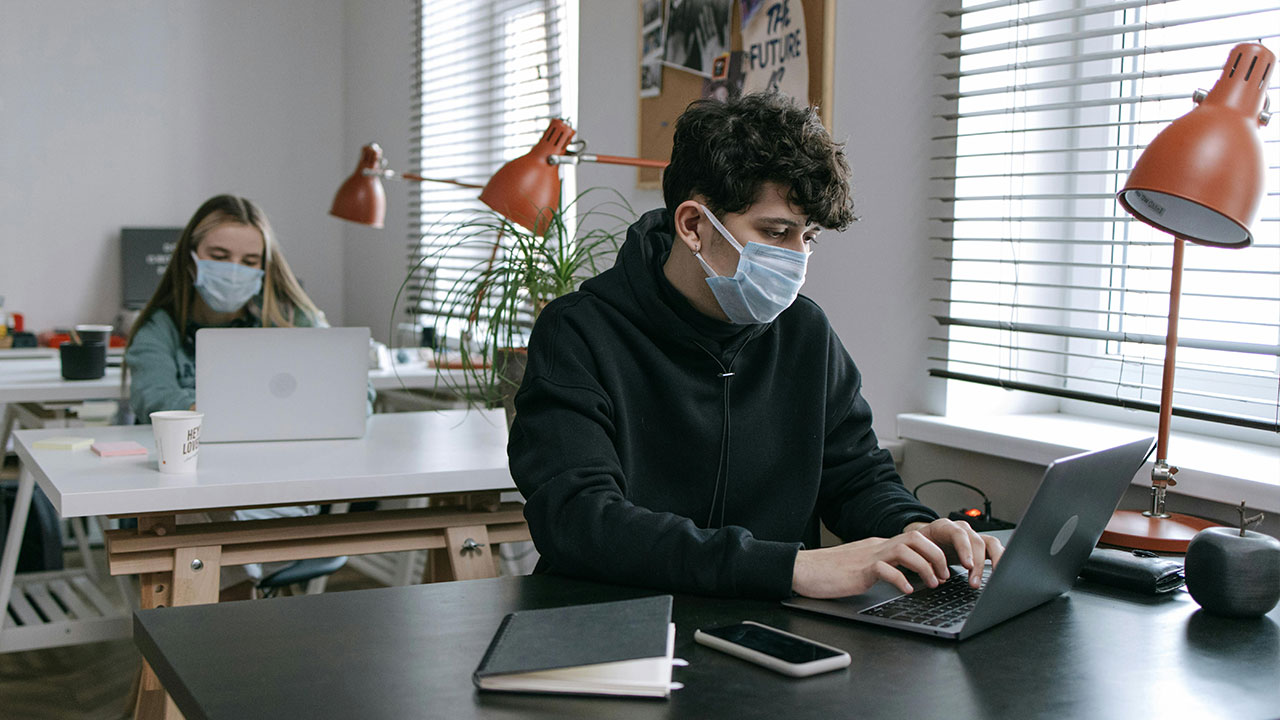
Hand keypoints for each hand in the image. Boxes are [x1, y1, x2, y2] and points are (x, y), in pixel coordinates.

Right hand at [791, 530, 951, 598]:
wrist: (803, 570)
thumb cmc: (829, 572)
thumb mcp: (862, 567)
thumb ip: (881, 567)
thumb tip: (903, 578)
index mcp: (879, 546)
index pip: (914, 540)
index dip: (934, 552)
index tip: (943, 570)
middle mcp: (877, 547)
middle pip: (916, 539)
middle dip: (936, 556)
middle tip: (944, 576)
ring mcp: (868, 556)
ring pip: (905, 550)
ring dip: (924, 567)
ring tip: (932, 584)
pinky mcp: (859, 569)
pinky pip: (885, 569)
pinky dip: (900, 580)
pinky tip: (905, 591)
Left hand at [903, 519, 1004, 587]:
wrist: (924, 541)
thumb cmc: (922, 546)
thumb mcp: (919, 552)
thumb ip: (927, 563)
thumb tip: (938, 578)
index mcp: (944, 527)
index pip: (958, 534)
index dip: (965, 549)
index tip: (967, 565)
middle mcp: (961, 529)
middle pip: (977, 541)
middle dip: (978, 563)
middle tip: (974, 583)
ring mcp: (972, 536)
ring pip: (991, 543)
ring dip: (993, 562)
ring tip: (992, 580)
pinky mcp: (980, 546)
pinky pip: (995, 550)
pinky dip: (1000, 560)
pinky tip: (999, 573)